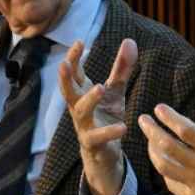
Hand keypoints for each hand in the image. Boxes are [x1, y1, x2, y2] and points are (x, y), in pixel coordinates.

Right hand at [62, 38, 136, 194]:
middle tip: (65, 64)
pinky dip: (109, 132)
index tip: (78, 42)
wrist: (105, 154)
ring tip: (101, 87)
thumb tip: (129, 40)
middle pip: (67, 91)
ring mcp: (84, 126)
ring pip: (81, 112)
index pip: (74, 73)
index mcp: (81, 94)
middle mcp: (79, 109)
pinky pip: (98, 137)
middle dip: (65, 78)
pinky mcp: (93, 144)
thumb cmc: (105, 117)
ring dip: (89, 100)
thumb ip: (121, 68)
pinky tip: (123, 127)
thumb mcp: (115, 92)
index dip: (73, 58)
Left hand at [139, 93, 194, 194]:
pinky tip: (162, 159)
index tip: (159, 108)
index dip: (169, 117)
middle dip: (152, 130)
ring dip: (152, 149)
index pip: (186, 129)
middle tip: (143, 119)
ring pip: (163, 165)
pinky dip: (163, 168)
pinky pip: (170, 181)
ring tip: (149, 138)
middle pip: (168, 146)